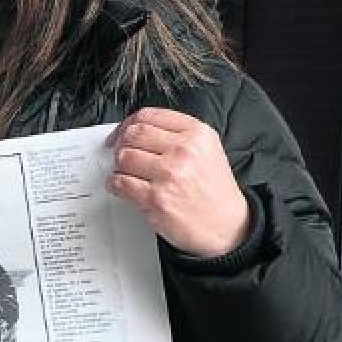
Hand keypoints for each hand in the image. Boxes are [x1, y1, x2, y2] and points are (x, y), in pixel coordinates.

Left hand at [106, 108, 251, 257]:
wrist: (226, 226)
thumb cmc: (214, 191)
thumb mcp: (206, 150)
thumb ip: (176, 135)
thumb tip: (136, 129)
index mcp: (197, 135)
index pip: (150, 115)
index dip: (128, 123)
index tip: (122, 131)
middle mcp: (184, 151)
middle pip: (134, 134)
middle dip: (121, 143)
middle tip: (119, 152)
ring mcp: (169, 174)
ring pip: (124, 157)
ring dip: (119, 166)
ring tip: (125, 172)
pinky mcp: (156, 198)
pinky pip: (121, 183)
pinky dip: (114, 184)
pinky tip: (121, 186)